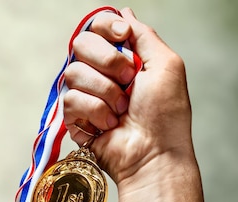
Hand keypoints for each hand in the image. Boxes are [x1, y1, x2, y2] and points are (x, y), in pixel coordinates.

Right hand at [63, 8, 193, 187]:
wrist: (154, 152)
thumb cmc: (166, 114)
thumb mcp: (166, 64)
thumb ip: (143, 35)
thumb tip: (123, 12)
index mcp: (122, 57)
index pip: (96, 27)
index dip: (105, 28)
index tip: (122, 37)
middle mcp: (100, 72)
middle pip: (80, 44)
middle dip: (108, 61)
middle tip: (128, 81)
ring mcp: (85, 94)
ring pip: (74, 73)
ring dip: (105, 92)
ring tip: (121, 110)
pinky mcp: (73, 117)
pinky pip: (70, 99)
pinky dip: (95, 112)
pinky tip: (109, 125)